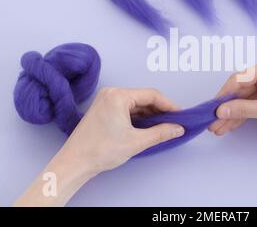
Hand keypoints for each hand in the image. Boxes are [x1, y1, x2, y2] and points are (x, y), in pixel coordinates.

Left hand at [60, 88, 184, 174]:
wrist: (75, 163)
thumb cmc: (100, 150)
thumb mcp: (136, 141)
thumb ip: (160, 133)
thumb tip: (178, 128)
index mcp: (118, 95)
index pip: (151, 95)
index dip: (169, 105)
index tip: (181, 115)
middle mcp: (111, 93)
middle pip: (143, 98)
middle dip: (160, 110)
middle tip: (175, 122)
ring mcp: (106, 100)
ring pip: (135, 104)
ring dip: (150, 114)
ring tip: (164, 126)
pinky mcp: (103, 109)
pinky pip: (126, 109)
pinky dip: (138, 117)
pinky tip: (148, 126)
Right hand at [209, 58, 256, 135]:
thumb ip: (243, 109)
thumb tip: (221, 111)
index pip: (237, 80)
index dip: (222, 96)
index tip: (211, 110)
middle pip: (239, 90)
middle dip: (226, 108)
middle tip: (212, 123)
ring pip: (244, 99)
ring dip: (233, 114)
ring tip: (219, 128)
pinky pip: (252, 103)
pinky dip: (243, 114)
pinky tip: (231, 125)